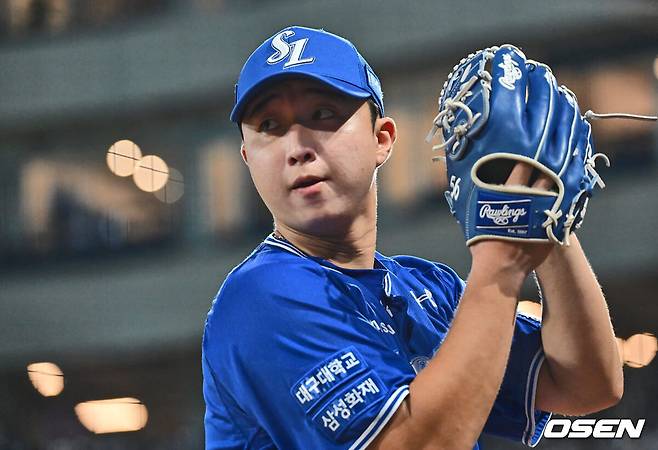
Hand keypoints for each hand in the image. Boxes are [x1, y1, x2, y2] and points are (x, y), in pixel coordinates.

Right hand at [470, 161, 553, 277]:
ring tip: (559, 181)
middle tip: (549, 161)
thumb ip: (480, 199)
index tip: (531, 151)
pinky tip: (562, 205)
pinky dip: (561, 209)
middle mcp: (532, 200)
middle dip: (548, 168)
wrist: (500, 270)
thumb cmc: (483, 243)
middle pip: (546, 176)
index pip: (524, 165)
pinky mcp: (553, 231)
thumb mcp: (475, 216)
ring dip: (558, 187)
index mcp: (511, 192)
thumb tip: (471, 188)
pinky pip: (561, 215)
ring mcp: (545, 215)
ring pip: (558, 194)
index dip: (528, 157)